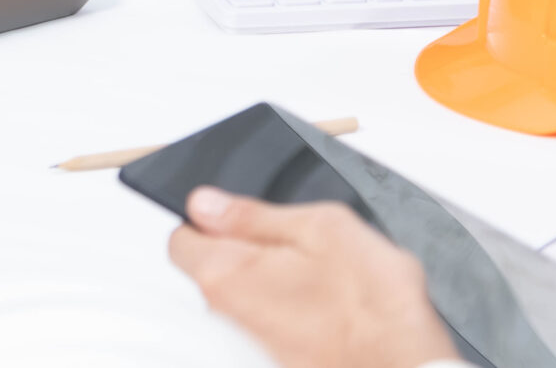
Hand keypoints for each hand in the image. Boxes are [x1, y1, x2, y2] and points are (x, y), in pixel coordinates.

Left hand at [167, 188, 457, 367]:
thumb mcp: (321, 228)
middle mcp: (227, 317)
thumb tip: (205, 203)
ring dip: (276, 282)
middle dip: (248, 251)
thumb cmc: (375, 307)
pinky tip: (330, 307)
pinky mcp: (278, 360)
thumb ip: (253, 214)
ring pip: (249, 296)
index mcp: (225, 274)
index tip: (240, 218)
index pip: (180, 239)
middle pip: (215, 269)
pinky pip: (273, 322)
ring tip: (324, 279)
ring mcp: (251, 345)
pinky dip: (294, 311)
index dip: (210, 221)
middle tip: (298, 247)